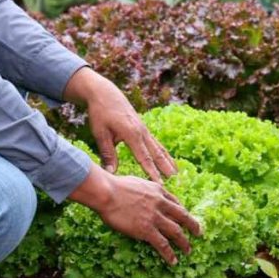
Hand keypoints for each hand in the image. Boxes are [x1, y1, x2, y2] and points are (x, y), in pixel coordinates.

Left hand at [63, 67, 176, 181]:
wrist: (104, 93)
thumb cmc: (100, 113)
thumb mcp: (100, 134)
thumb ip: (108, 153)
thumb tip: (111, 172)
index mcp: (131, 134)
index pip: (144, 157)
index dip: (152, 172)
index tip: (160, 184)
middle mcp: (141, 131)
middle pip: (157, 153)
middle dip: (166, 168)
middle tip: (177, 181)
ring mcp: (143, 129)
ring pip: (159, 147)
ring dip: (168, 160)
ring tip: (177, 173)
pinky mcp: (142, 127)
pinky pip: (156, 142)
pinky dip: (163, 152)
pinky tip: (167, 159)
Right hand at [69, 166, 201, 264]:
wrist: (107, 192)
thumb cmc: (116, 185)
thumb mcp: (137, 181)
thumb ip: (145, 188)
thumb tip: (144, 191)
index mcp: (158, 190)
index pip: (175, 202)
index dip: (182, 211)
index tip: (185, 217)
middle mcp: (161, 203)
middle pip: (182, 216)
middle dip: (192, 225)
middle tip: (198, 232)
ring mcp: (155, 217)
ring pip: (176, 232)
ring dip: (184, 242)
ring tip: (188, 250)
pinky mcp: (147, 230)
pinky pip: (163, 245)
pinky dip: (170, 254)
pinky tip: (173, 261)